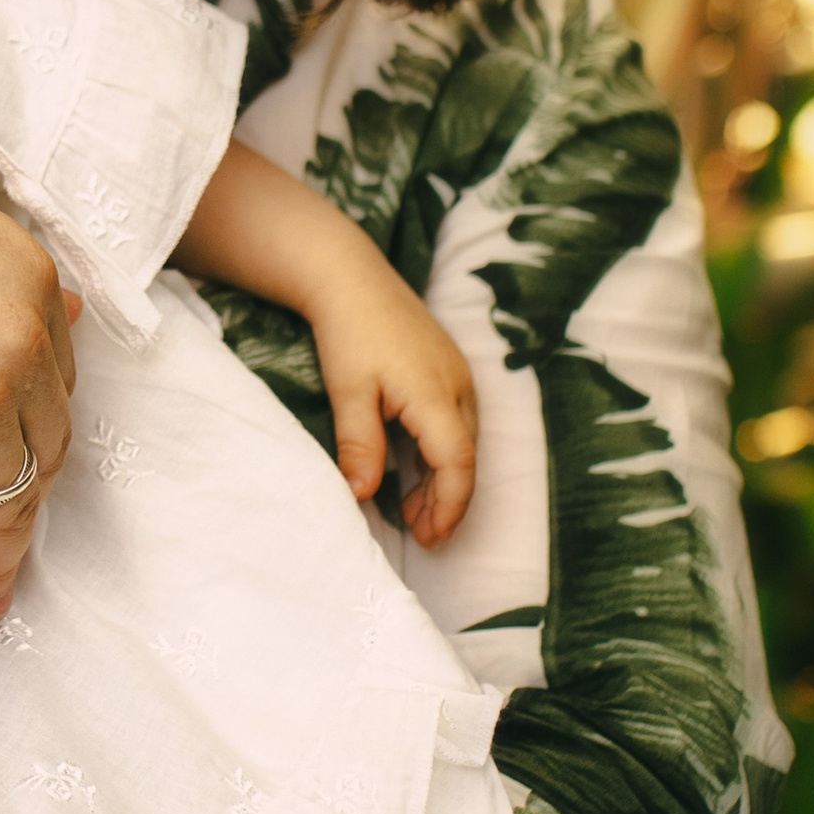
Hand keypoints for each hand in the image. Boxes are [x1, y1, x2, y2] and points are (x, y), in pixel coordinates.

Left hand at [314, 274, 478, 550]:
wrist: (352, 277)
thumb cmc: (349, 332)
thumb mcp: (348, 392)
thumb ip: (359, 445)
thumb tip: (363, 495)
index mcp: (434, 392)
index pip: (457, 462)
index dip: (448, 505)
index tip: (431, 536)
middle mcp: (458, 385)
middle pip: (465, 457)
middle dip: (446, 502)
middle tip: (421, 536)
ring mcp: (458, 376)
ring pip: (462, 442)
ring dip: (443, 480)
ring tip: (414, 513)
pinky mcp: (449, 370)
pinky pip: (455, 423)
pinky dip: (440, 454)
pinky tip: (415, 470)